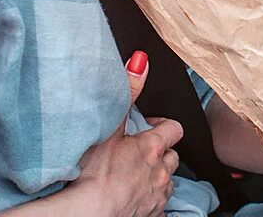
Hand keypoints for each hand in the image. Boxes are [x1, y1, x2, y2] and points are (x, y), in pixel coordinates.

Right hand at [71, 51, 182, 216]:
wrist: (89, 214)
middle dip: (161, 151)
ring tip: (136, 173)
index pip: (174, 128)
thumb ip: (127, 92)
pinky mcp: (151, 215)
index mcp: (153, 147)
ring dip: (157, 175)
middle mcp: (161, 172)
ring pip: (168, 181)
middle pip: (172, 156)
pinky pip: (159, 206)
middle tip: (139, 150)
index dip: (162, 124)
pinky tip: (136, 197)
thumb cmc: (95, 173)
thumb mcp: (109, 126)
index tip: (147, 125)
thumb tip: (140, 61)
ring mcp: (157, 196)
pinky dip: (151, 199)